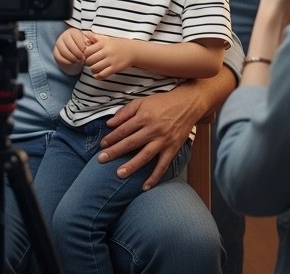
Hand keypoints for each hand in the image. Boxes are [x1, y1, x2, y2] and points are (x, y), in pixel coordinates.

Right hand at [53, 27, 89, 67]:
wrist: (77, 54)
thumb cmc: (84, 47)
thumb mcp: (89, 42)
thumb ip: (90, 42)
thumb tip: (88, 43)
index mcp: (73, 31)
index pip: (76, 37)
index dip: (81, 46)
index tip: (85, 52)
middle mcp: (64, 36)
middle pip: (69, 44)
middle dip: (77, 53)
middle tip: (82, 58)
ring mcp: (59, 44)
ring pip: (63, 51)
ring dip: (72, 57)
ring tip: (78, 61)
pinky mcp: (55, 52)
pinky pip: (59, 56)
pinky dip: (66, 61)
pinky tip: (72, 63)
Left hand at [84, 34, 140, 79]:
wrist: (134, 51)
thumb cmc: (119, 45)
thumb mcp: (107, 39)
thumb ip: (96, 38)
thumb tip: (85, 34)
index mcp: (103, 43)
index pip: (87, 51)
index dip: (85, 55)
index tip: (87, 57)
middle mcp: (106, 51)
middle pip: (89, 60)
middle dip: (88, 63)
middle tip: (90, 63)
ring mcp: (111, 60)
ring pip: (95, 68)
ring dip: (93, 70)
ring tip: (95, 69)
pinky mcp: (115, 68)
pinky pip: (102, 74)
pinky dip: (98, 76)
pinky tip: (98, 75)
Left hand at [97, 75, 231, 189]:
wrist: (188, 104)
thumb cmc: (162, 103)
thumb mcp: (142, 102)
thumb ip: (125, 112)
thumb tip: (109, 123)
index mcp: (144, 117)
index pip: (124, 129)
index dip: (112, 138)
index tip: (102, 146)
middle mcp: (153, 129)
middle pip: (131, 143)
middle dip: (115, 152)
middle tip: (101, 160)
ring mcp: (163, 140)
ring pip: (145, 155)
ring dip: (132, 165)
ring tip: (119, 174)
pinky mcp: (173, 148)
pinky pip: (163, 165)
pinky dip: (155, 177)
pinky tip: (145, 187)